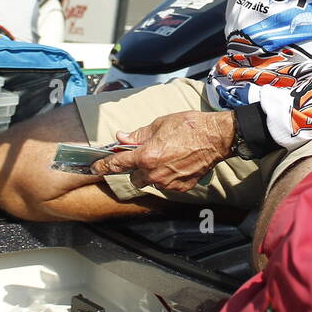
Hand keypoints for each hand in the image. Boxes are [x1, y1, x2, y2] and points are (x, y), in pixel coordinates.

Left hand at [92, 111, 235, 193]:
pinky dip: (167, 176)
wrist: (216, 137)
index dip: (103, 166)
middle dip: (136, 168)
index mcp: (146, 156)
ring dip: (152, 172)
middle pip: (134, 177)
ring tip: (166, 157)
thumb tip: (121, 138)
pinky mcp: (181, 187)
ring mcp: (168, 183)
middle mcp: (155, 173)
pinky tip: (177, 163)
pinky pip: (166, 185)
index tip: (95, 168)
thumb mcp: (159, 124)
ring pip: (150, 181)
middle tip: (146, 155)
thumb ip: (137, 135)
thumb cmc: (189, 126)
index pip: (117, 164)